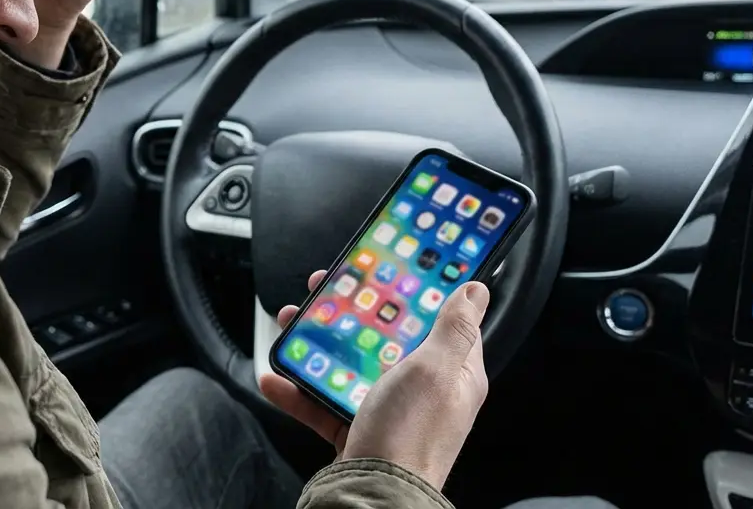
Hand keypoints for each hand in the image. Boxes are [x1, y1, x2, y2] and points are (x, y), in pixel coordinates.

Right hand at [259, 271, 490, 490]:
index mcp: (451, 373)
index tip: (391, 266)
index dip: (416, 291)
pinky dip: (298, 390)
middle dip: (352, 312)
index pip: (440, 320)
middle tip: (326, 289)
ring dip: (317, 344)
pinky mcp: (356, 429)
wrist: (373, 495)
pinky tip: (276, 378)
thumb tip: (476, 290)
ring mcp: (387, 410)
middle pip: (385, 337)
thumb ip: (454, 328)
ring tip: (292, 324)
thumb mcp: (436, 369)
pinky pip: (323, 402)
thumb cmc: (411, 435)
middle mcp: (421, 391)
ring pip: (349, 365)